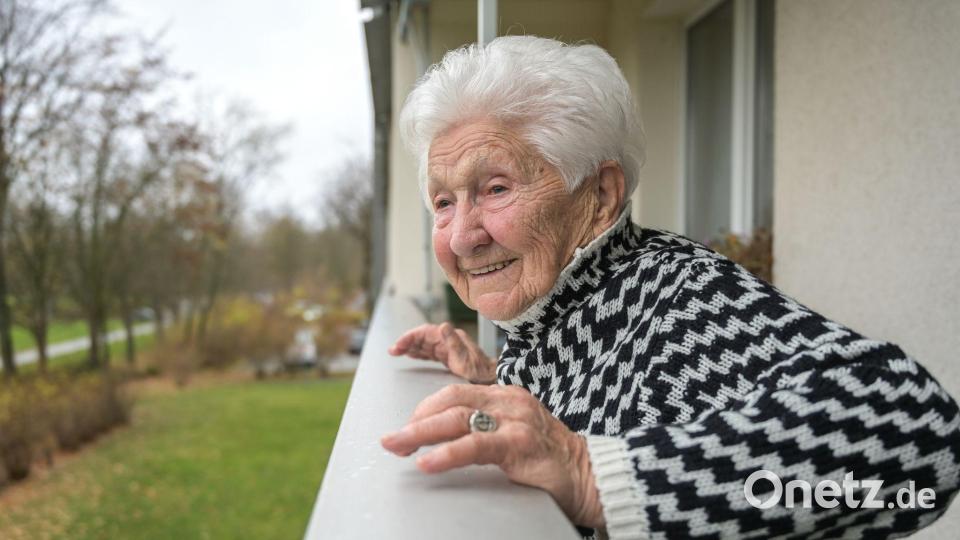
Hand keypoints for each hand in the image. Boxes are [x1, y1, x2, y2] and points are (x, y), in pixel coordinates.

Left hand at [380, 384, 604, 528]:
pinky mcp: (519, 444)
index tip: (406, 427)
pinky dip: (446, 453)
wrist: (593, 477)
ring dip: (419, 433)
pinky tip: (427, 462)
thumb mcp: (516, 435)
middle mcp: (509, 401)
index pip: (455, 392)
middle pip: (449, 401)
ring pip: (456, 418)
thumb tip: (445, 441)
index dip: (425, 408)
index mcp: (506, 395)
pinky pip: (475, 445)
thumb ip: (486, 430)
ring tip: (396, 446)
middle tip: (390, 439)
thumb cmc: (552, 461)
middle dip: (415, 420)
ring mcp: (515, 420)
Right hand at [388, 322, 496, 383]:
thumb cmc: (480, 370)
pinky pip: (428, 352)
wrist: (491, 378)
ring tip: (395, 352)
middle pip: (422, 337)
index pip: (424, 333)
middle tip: (392, 351)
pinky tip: (410, 355)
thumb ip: (453, 342)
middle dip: (406, 342)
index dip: (409, 337)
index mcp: (450, 337)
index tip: (398, 346)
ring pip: (423, 344)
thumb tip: (442, 325)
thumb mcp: (466, 358)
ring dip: (409, 347)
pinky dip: (417, 353)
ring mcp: (447, 348)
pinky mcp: (447, 356)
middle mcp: (447, 340)